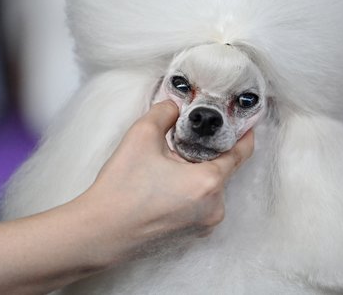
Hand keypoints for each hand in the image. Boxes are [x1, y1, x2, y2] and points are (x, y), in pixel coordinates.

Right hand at [77, 100, 254, 262]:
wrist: (99, 232)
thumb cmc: (121, 189)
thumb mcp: (142, 135)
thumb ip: (165, 112)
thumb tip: (175, 107)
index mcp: (209, 183)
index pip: (240, 153)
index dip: (243, 134)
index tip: (243, 123)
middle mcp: (214, 208)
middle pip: (222, 169)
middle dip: (206, 152)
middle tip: (183, 140)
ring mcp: (203, 225)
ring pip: (209, 187)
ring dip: (196, 172)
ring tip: (166, 165)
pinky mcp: (190, 234)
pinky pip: (199, 203)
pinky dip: (189, 190)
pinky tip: (163, 185)